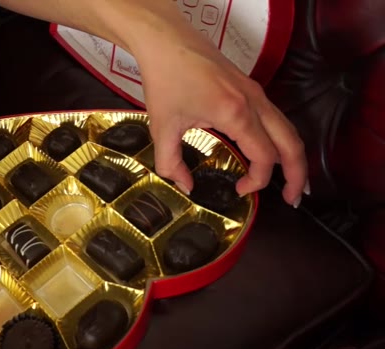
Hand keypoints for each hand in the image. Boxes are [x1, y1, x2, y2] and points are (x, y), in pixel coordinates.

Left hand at [127, 6, 307, 206]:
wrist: (166, 41)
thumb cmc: (165, 78)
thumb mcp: (162, 128)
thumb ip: (171, 164)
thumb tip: (185, 186)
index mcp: (235, 113)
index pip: (264, 157)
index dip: (257, 181)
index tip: (240, 191)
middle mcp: (254, 102)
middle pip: (291, 144)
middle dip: (297, 174)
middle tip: (293, 198)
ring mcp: (255, 92)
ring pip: (288, 129)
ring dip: (293, 156)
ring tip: (291, 181)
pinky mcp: (250, 87)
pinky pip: (276, 117)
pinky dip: (281, 139)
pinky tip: (271, 153)